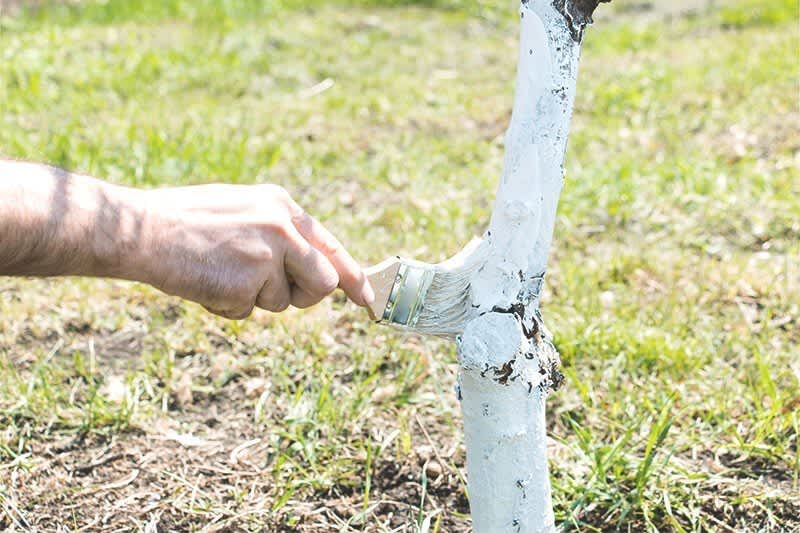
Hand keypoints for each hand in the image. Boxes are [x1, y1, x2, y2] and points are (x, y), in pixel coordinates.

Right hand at [133, 183, 373, 318]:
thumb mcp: (242, 211)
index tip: (367, 300)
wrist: (140, 229)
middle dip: (301, 296)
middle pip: (324, 283)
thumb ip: (278, 235)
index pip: (332, 247)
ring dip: (255, 299)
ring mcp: (268, 253)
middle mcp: (283, 226)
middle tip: (264, 287)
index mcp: (282, 206)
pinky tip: (206, 282)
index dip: (354, 278)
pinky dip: (229, 306)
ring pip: (284, 302)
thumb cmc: (185, 222)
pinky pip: (250, 312)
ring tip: (220, 272)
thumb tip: (312, 270)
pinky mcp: (248, 280)